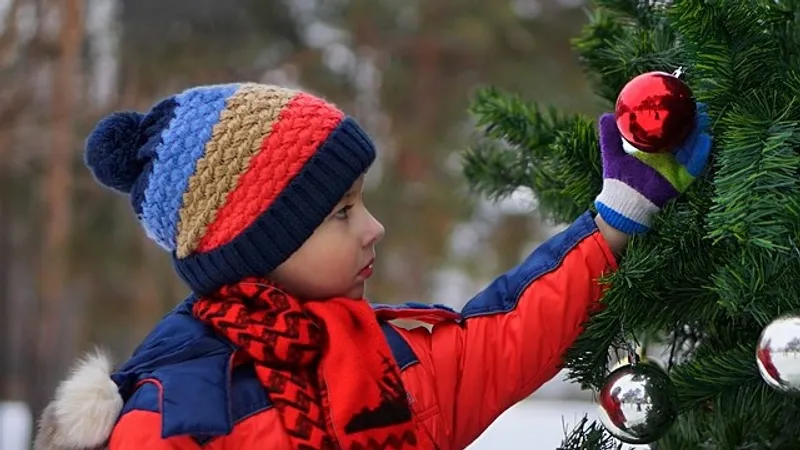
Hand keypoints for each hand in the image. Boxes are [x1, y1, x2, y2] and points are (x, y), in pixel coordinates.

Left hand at [594, 103, 711, 234]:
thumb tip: (607, 115)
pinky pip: (695, 166)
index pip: (670, 131)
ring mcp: (675, 168)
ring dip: (700, 132)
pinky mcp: (680, 180)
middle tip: (699, 106)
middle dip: (693, 122)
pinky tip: (706, 139)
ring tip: (703, 117)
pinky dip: (701, 153)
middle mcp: (667, 158)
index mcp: (654, 150)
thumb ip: (610, 135)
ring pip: (692, 148)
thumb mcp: (612, 153)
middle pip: (685, 137)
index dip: (677, 117)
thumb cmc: (617, 179)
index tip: (681, 102)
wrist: (620, 203)